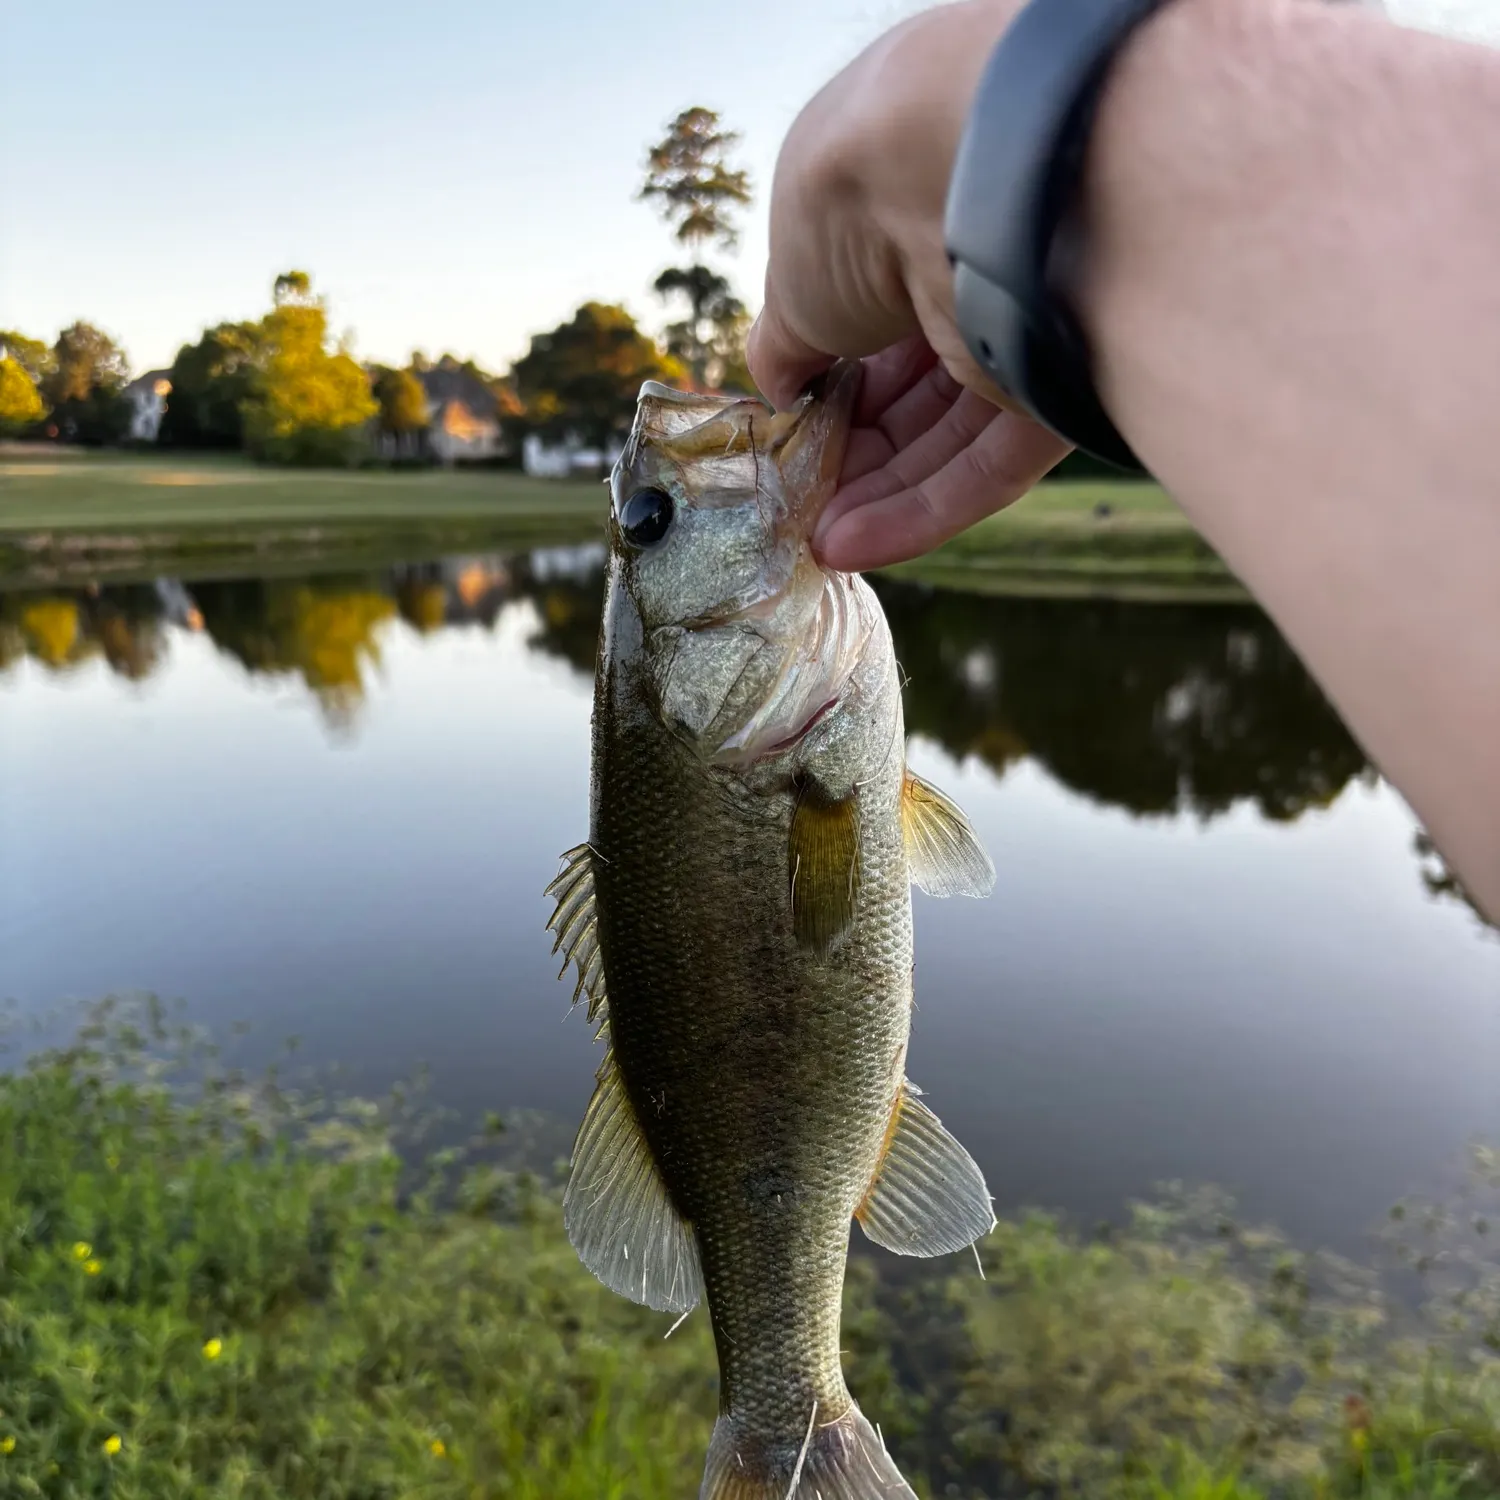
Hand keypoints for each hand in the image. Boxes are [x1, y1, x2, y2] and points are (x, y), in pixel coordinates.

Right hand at [746, 0, 1070, 572]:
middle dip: (851, 459)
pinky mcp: (1063, 388)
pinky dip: (925, 511)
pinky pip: (992, 466)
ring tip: (817, 540)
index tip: (790, 440)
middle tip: (800, 505)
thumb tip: (779, 394)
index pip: (874, 327)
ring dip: (879, 497)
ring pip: (950, 437)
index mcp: (910, 219)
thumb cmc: (854, 201)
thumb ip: (787, 344)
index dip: (829, 391)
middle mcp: (975, 270)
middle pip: (913, 391)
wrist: (956, 177)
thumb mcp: (790, 278)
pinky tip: (854, 544)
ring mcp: (1024, 329)